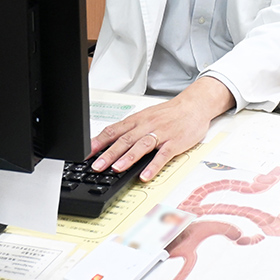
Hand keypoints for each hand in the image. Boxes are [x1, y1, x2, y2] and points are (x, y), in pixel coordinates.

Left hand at [88, 77, 235, 181]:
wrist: (195, 105)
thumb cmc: (170, 113)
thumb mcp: (147, 117)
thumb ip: (130, 130)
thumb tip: (110, 144)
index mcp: (138, 120)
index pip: (114, 130)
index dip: (98, 142)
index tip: (85, 153)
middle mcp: (147, 126)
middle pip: (125, 139)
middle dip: (109, 153)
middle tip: (97, 165)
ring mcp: (161, 134)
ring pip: (142, 145)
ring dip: (128, 158)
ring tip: (117, 169)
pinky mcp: (175, 142)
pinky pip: (163, 155)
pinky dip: (153, 165)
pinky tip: (145, 175)